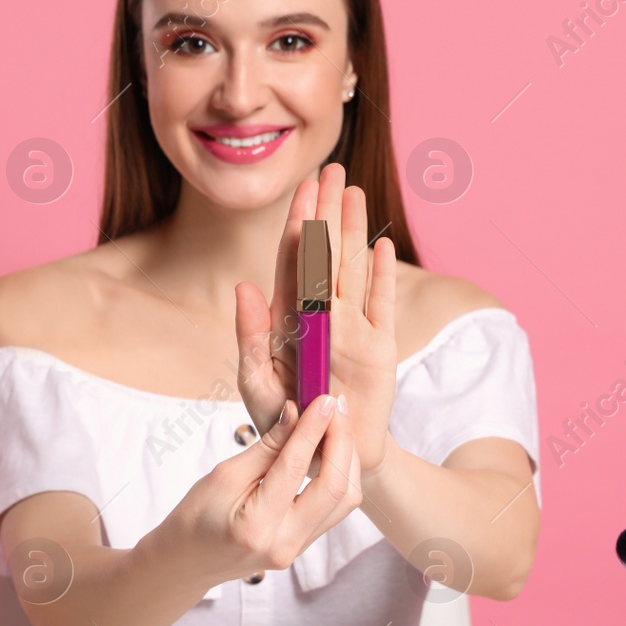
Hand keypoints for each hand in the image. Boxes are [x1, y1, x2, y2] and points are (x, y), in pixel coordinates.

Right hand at [158, 393, 361, 579]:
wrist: (188, 561)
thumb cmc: (196, 516)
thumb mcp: (224, 475)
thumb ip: (266, 447)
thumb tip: (295, 412)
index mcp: (256, 526)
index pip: (294, 469)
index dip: (312, 429)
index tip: (323, 400)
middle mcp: (285, 543)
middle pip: (336, 489)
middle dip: (342, 441)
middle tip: (336, 406)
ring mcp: (299, 548)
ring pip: (345, 500)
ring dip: (346, 459)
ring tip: (335, 425)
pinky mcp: (306, 544)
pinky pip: (336, 508)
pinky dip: (339, 475)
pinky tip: (331, 450)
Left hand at [235, 162, 397, 476]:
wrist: (328, 458)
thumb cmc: (286, 426)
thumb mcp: (258, 386)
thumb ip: (250, 338)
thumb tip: (244, 287)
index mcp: (287, 320)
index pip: (292, 261)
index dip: (297, 222)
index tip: (301, 185)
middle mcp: (321, 316)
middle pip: (325, 253)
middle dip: (326, 210)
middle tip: (332, 167)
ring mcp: (352, 328)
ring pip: (353, 268)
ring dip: (354, 230)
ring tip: (354, 190)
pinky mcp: (380, 348)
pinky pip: (381, 304)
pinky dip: (381, 274)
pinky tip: (381, 243)